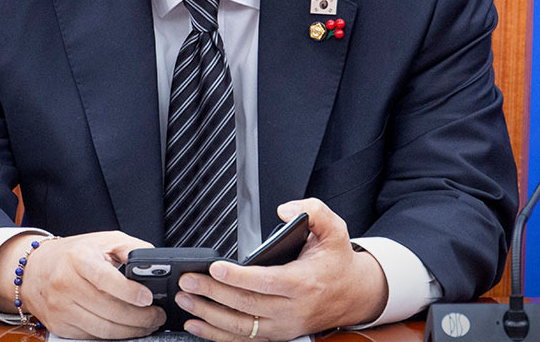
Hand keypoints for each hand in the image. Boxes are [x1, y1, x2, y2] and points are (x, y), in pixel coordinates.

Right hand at [0, 230, 166, 337]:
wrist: (35, 269)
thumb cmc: (73, 254)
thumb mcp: (102, 241)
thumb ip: (129, 248)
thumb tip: (154, 261)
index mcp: (78, 259)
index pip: (105, 278)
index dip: (129, 291)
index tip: (148, 298)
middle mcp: (66, 284)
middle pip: (109, 310)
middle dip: (140, 317)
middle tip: (157, 316)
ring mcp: (61, 307)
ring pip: (103, 329)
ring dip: (131, 331)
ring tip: (147, 325)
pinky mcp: (59, 325)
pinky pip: (92, 337)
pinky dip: (113, 336)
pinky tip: (125, 329)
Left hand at [175, 198, 387, 340]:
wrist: (354, 294)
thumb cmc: (337, 262)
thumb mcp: (334, 228)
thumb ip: (312, 211)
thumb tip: (284, 210)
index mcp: (303, 282)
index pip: (266, 282)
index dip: (238, 277)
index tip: (214, 268)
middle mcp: (292, 309)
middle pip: (246, 305)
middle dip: (212, 294)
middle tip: (187, 281)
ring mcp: (283, 325)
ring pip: (241, 326)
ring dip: (209, 315)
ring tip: (185, 301)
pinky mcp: (277, 334)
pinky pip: (244, 339)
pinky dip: (217, 334)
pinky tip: (197, 324)